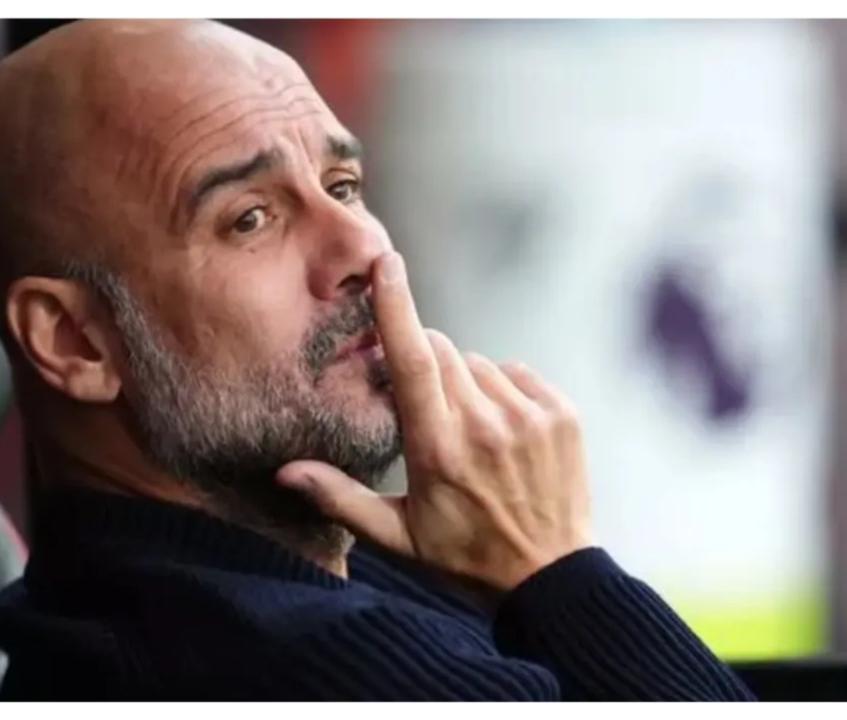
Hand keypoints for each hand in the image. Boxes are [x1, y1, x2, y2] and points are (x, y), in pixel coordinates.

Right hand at [278, 252, 592, 591]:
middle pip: (441, 352)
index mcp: (438, 449)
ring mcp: (529, 417)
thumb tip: (285, 471)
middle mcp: (486, 425)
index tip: (386, 264)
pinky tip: (502, 433)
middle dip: (423, 365)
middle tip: (427, 416)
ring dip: (464, 383)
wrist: (550, 577)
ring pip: (478, 363)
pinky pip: (516, 372)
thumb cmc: (464, 557)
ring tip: (471, 437)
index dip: (396, 307)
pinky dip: (502, 390)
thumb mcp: (397, 537)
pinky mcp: (561, 414)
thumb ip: (339, 497)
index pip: (412, 360)